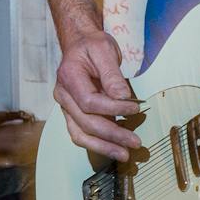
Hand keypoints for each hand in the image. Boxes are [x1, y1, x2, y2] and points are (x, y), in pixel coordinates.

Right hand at [53, 30, 141, 160]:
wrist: (79, 45)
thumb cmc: (92, 46)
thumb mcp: (104, 50)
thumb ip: (112, 75)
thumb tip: (123, 97)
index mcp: (69, 77)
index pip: (89, 101)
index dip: (113, 108)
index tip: (136, 108)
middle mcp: (63, 95)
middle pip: (85, 122)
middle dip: (112, 135)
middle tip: (135, 142)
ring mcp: (66, 107)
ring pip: (80, 134)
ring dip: (103, 147)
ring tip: (124, 154)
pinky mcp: (73, 114)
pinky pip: (81, 134)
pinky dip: (98, 144)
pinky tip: (115, 148)